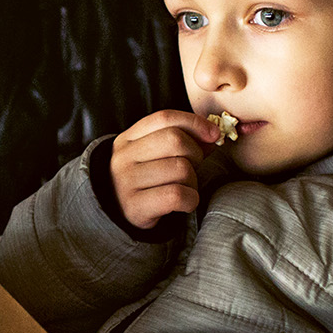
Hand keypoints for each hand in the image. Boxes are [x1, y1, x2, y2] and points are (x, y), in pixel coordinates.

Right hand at [109, 111, 219, 229]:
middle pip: (175, 140)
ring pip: (181, 169)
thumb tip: (213, 135)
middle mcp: (124, 157)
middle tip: (193, 167)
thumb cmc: (146, 182)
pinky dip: (191, 199)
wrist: (119, 215)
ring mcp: (127, 182)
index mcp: (128, 139)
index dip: (195, 122)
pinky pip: (177, 195)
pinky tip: (185, 203)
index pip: (165, 117)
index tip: (214, 134)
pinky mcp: (135, 206)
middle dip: (195, 154)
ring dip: (193, 181)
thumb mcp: (155, 155)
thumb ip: (182, 141)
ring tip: (184, 187)